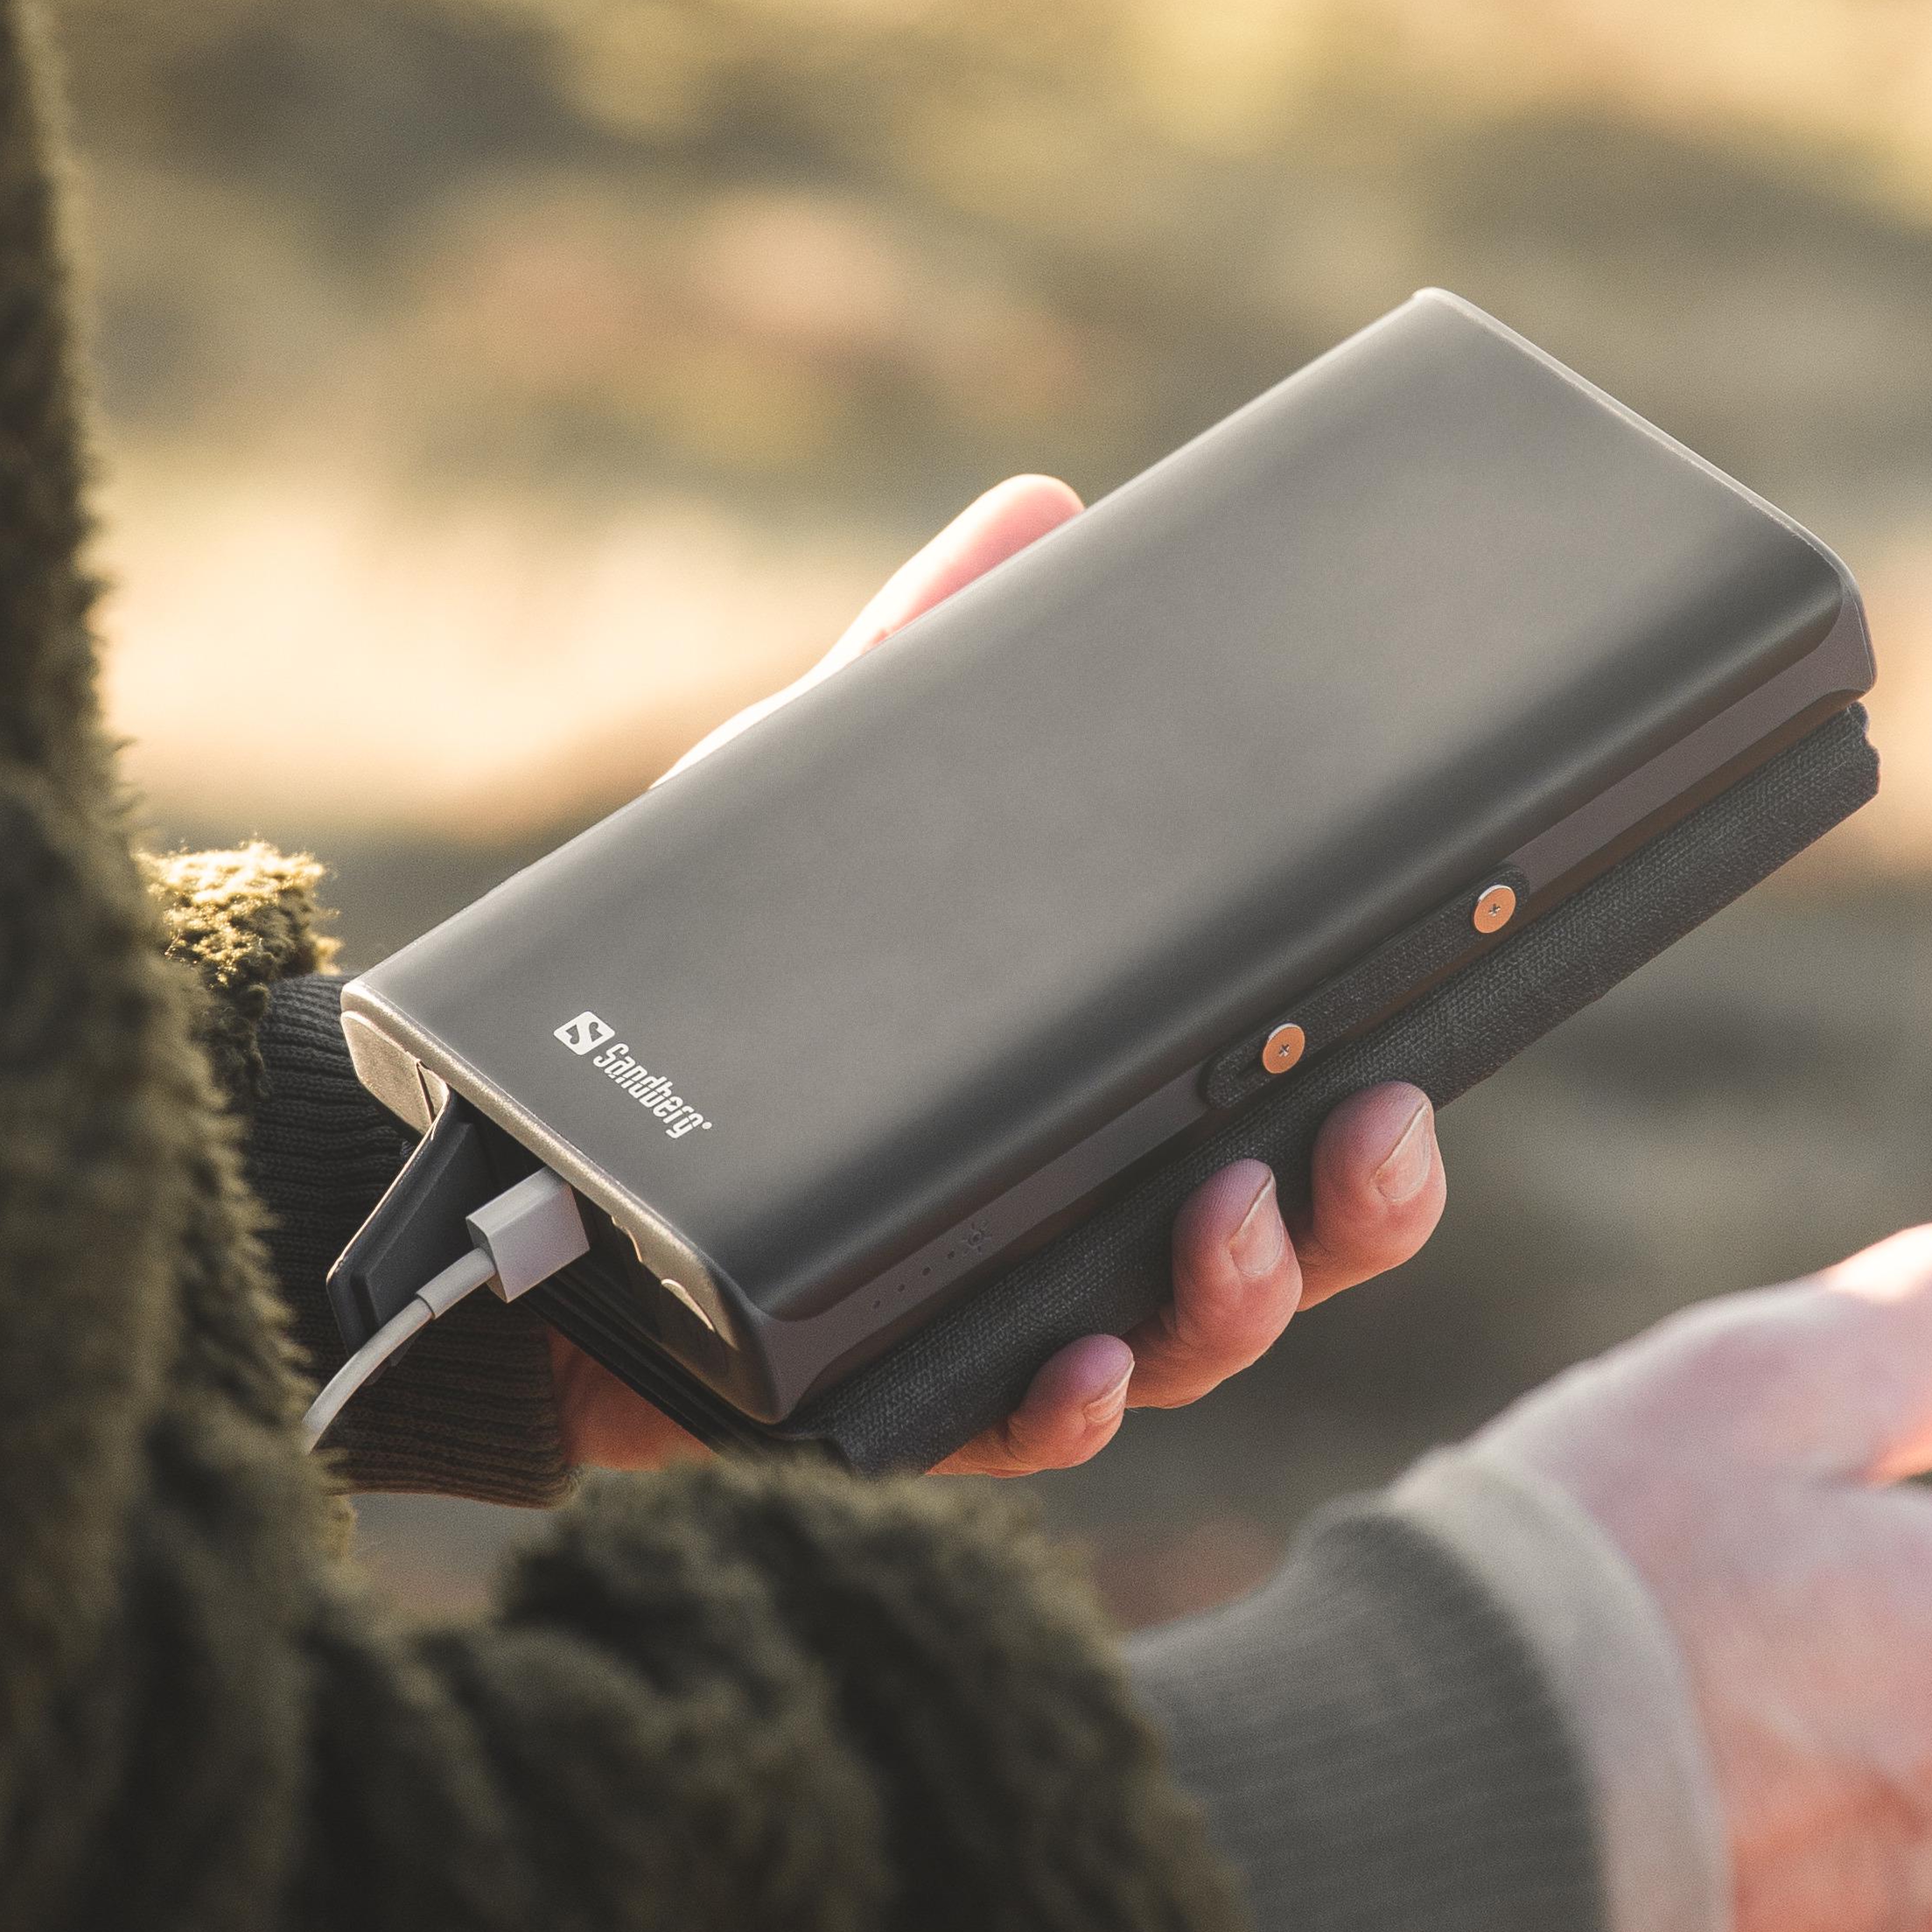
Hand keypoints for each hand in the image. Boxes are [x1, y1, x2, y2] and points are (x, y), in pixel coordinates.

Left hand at [553, 477, 1452, 1476]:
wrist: (518, 1144)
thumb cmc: (709, 974)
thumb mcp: (826, 796)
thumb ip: (931, 660)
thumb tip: (1036, 507)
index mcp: (1102, 1094)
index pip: (1286, 1113)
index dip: (1378, 1112)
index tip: (1414, 1050)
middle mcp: (1080, 1216)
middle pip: (1283, 1247)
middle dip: (1358, 1211)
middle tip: (1369, 1127)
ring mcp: (998, 1312)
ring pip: (1182, 1346)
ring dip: (1238, 1297)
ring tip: (1228, 1217)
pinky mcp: (894, 1393)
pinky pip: (1010, 1425)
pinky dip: (1065, 1401)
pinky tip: (1079, 1355)